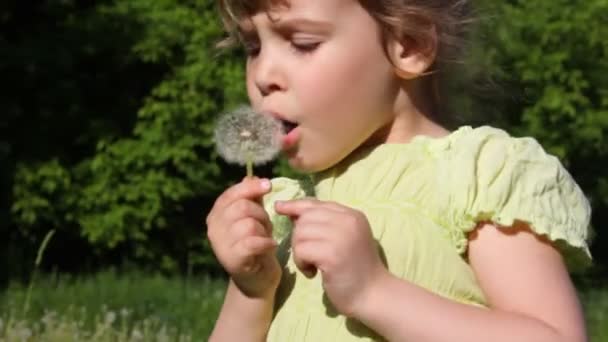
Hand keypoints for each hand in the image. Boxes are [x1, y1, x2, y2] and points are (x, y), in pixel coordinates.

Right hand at [206, 177, 281, 297]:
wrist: (257, 279)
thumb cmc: (256, 245)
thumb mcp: (255, 217)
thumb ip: (252, 198)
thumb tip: (251, 176)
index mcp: (216, 216)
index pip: (230, 194)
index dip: (250, 188)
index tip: (268, 185)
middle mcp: (213, 229)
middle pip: (241, 207)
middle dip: (261, 213)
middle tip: (266, 226)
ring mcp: (220, 245)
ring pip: (248, 224)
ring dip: (264, 230)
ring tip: (266, 238)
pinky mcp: (232, 260)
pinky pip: (253, 241)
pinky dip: (266, 242)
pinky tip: (271, 246)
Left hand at [275, 199, 387, 315]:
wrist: (374, 295)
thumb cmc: (356, 269)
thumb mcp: (344, 238)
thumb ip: (324, 223)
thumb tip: (290, 211)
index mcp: (352, 214)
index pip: (316, 203)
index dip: (295, 205)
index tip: (280, 207)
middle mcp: (348, 220)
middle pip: (305, 217)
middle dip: (299, 236)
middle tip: (308, 255)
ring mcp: (341, 235)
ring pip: (300, 233)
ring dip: (299, 252)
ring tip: (311, 265)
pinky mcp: (331, 254)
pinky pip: (301, 250)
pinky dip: (301, 263)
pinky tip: (312, 272)